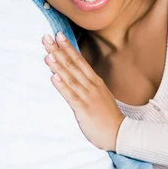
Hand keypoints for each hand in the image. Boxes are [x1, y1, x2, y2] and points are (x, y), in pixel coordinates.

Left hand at [42, 32, 124, 151]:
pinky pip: (71, 96)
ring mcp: (88, 96)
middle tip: (47, 37)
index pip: (79, 60)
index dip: (68, 47)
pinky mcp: (84, 109)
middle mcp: (91, 85)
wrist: (120, 133)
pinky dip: (62, 86)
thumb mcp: (99, 94)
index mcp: (95, 81)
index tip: (59, 35)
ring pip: (70, 77)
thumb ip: (88, 84)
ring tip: (48, 54)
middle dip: (59, 51)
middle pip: (73, 65)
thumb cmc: (108, 115)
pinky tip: (54, 77)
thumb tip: (74, 74)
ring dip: (58, 65)